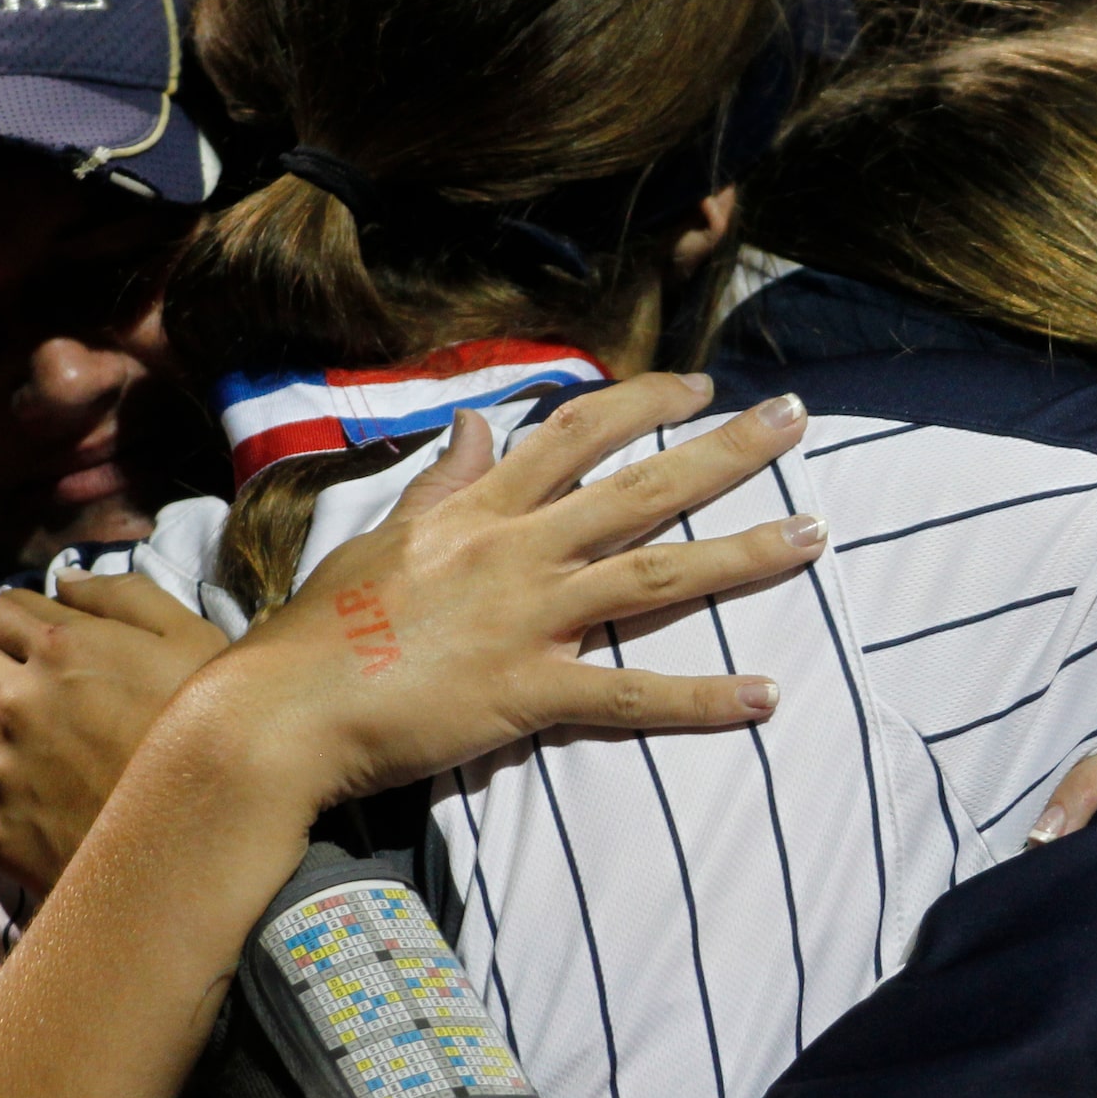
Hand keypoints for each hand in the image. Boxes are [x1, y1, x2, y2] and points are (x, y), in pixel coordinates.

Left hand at [0, 576, 233, 892]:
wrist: (202, 836)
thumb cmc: (211, 730)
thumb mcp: (191, 638)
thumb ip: (126, 597)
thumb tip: (65, 581)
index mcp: (60, 648)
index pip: (6, 610)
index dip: (8, 612)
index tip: (10, 621)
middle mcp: (15, 702)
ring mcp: (0, 770)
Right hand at [165, 374, 825, 821]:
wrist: (282, 711)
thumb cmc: (321, 630)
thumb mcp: (381, 537)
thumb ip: (441, 481)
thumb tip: (474, 422)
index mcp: (479, 511)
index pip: (575, 433)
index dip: (644, 402)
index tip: (700, 386)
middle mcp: (515, 552)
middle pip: (640, 489)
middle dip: (724, 451)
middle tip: (794, 420)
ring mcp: (528, 621)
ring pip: (657, 578)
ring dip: (743, 555)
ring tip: (814, 534)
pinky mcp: (530, 693)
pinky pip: (631, 694)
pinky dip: (702, 699)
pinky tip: (765, 696)